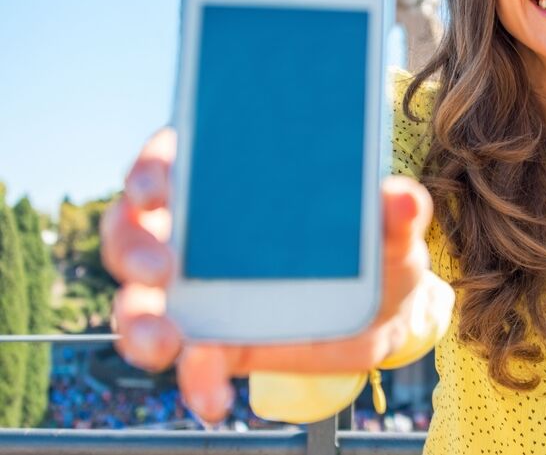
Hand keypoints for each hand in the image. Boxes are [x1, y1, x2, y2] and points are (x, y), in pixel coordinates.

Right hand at [100, 125, 444, 424]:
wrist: (382, 310)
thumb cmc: (373, 247)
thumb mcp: (391, 229)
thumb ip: (396, 213)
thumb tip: (402, 199)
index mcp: (230, 178)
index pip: (170, 159)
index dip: (152, 170)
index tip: (158, 189)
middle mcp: (195, 228)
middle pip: (133, 227)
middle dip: (133, 247)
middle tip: (159, 268)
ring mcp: (193, 286)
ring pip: (139, 298)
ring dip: (140, 322)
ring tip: (165, 344)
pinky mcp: (207, 336)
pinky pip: (184, 358)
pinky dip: (192, 379)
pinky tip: (211, 396)